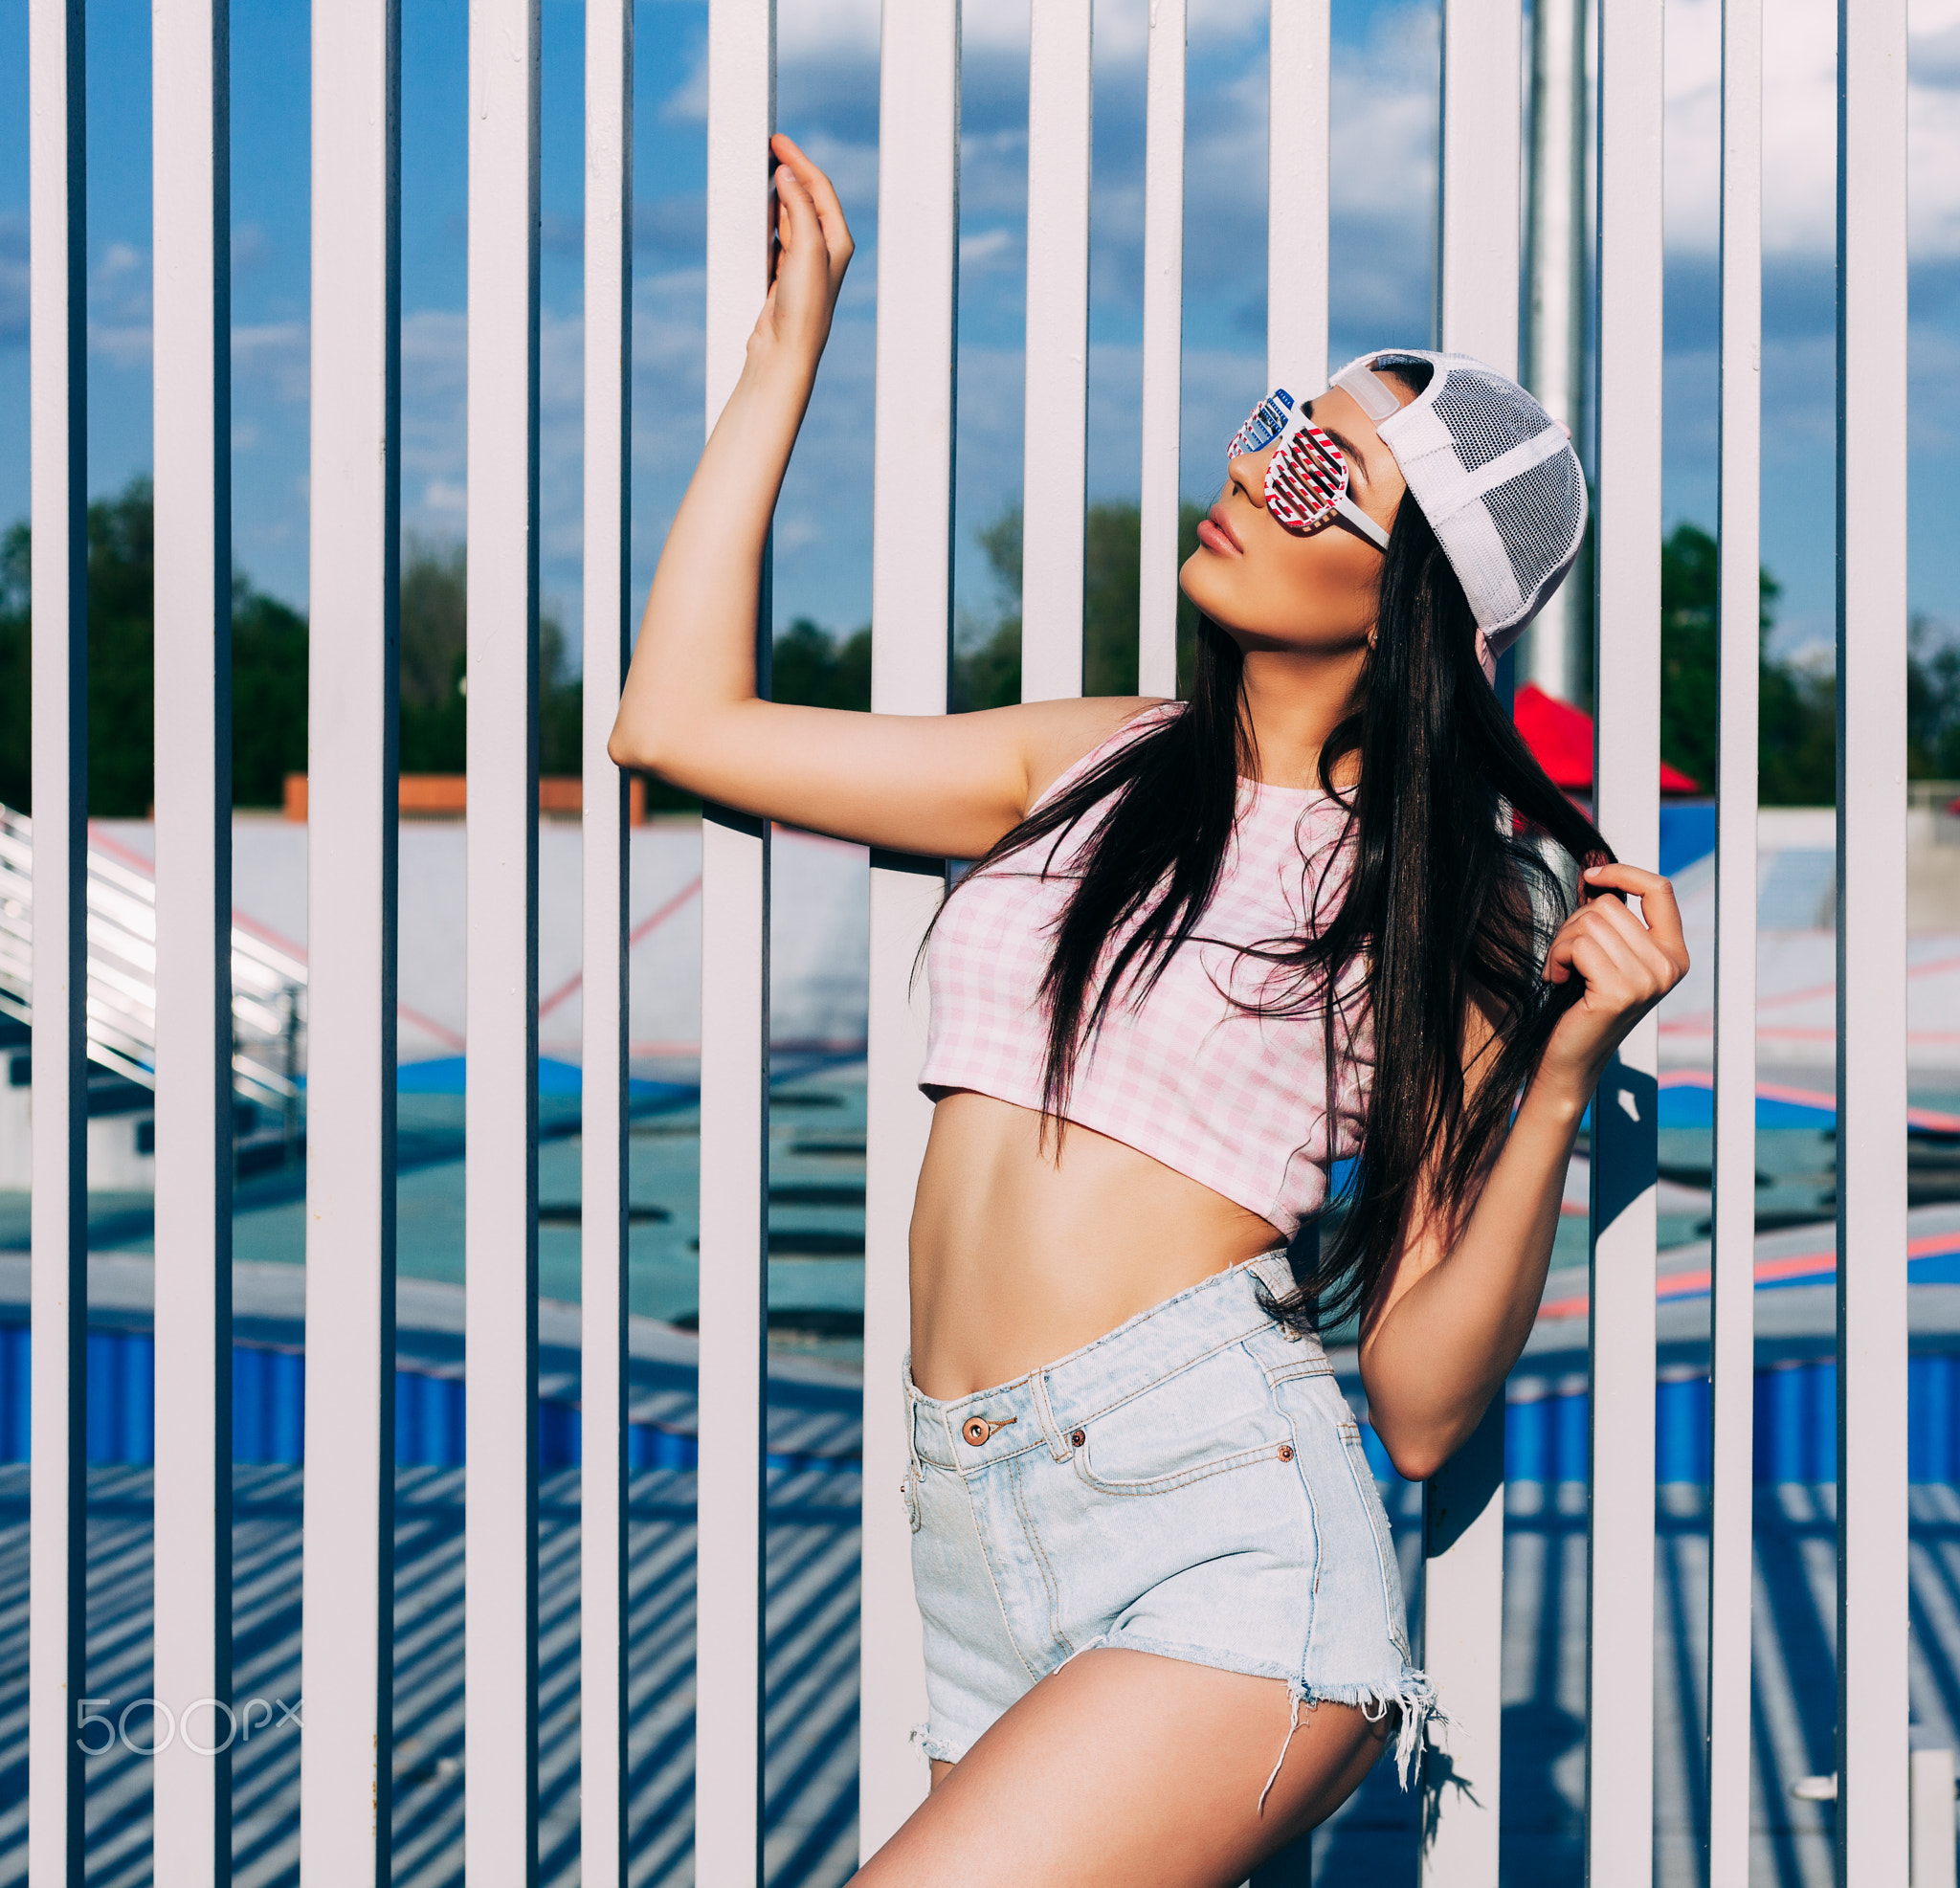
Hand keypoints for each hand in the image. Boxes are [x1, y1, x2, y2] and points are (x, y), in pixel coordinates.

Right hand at [751, 134, 853, 371]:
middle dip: (791, 172)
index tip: (778, 142)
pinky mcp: (785, 274)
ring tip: (764, 173)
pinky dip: (771, 218)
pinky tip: (761, 211)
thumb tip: (787, 175)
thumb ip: (799, 207)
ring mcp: (804, 262)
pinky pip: (779, 235)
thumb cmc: (802, 306)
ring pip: (792, 215)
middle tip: (770, 149)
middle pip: (808, 198)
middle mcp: (825, 250)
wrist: (784, 350)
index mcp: (838, 241)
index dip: (800, 161)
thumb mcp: (805, 248)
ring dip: (780, 193)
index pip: (820, 188)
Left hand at [1537, 862, 1689, 1097]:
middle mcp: (1668, 966)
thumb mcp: (1608, 956)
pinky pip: (1577, 945)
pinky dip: (1557, 958)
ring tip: (1563, 971)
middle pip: (1610, 907)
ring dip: (1562, 944)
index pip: (1660, 889)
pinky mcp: (1620, 991)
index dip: (1623, 873)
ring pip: (1589, 923)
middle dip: (1575, 924)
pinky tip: (1560, 981)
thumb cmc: (1582, 1005)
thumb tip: (1594, 871)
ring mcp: (1648, 980)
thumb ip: (1612, 921)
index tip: (1591, 876)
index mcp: (1673, 954)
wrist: (1570, 1059)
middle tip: (1567, 957)